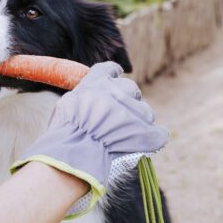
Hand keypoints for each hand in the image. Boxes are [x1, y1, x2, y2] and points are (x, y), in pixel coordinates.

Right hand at [10, 62, 168, 216]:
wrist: (74, 153)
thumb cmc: (63, 135)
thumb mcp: (65, 109)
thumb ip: (81, 101)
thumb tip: (85, 104)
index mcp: (97, 82)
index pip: (111, 70)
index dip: (113, 77)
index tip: (114, 82)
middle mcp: (118, 91)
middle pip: (131, 89)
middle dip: (127, 101)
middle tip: (118, 119)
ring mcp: (135, 111)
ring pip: (146, 112)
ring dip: (139, 122)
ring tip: (127, 138)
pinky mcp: (148, 133)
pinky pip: (158, 134)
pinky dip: (152, 139)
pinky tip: (144, 146)